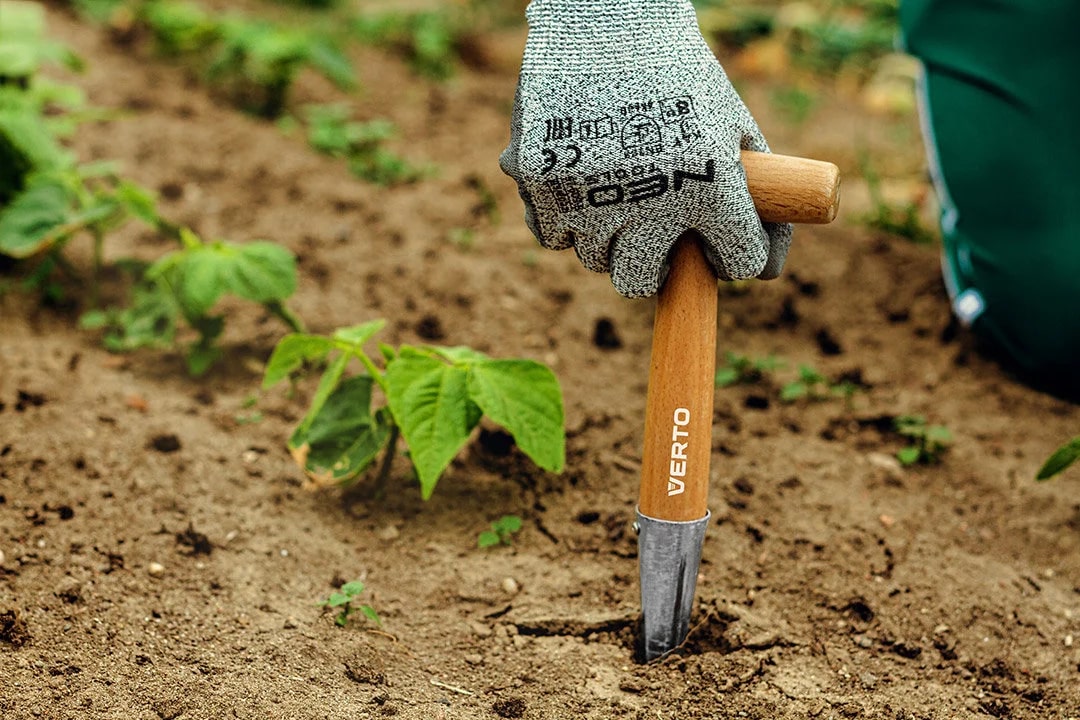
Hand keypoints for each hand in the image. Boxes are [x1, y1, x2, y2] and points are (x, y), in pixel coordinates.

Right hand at [500, 0, 791, 297]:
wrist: (606, 19)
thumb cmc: (678, 73)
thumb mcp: (731, 121)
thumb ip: (758, 194)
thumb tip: (766, 272)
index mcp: (713, 187)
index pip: (740, 262)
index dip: (734, 251)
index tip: (721, 236)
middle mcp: (650, 204)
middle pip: (642, 282)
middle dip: (652, 262)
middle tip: (653, 229)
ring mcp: (588, 198)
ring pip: (594, 258)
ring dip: (607, 235)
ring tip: (616, 187)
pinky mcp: (539, 184)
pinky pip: (552, 234)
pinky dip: (565, 216)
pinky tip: (580, 180)